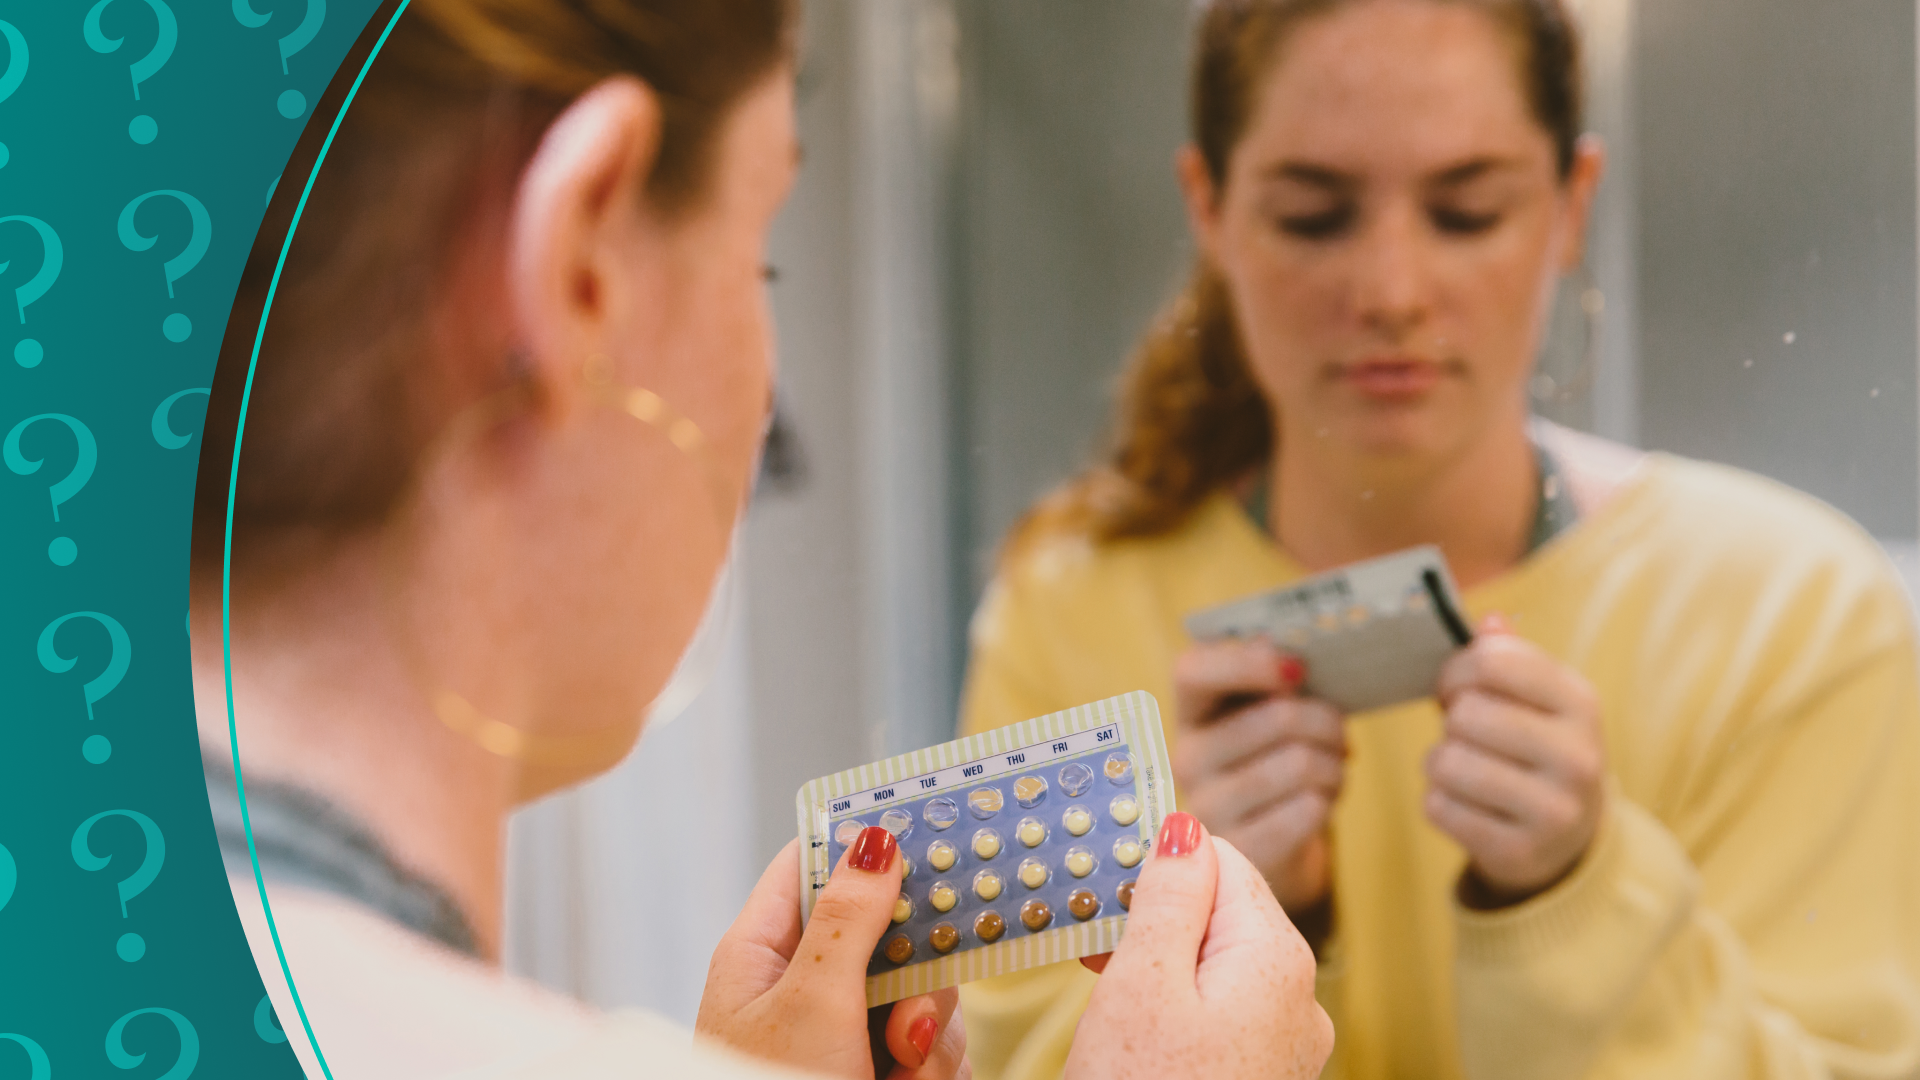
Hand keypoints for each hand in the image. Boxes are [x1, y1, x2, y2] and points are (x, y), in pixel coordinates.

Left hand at [697, 832, 968, 1078]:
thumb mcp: (812, 1003)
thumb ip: (848, 919)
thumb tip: (874, 836)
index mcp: (762, 952)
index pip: (812, 863)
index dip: (865, 842)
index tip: (928, 829)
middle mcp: (802, 984)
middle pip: (886, 929)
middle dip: (915, 971)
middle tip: (908, 1012)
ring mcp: (841, 1032)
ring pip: (920, 992)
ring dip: (926, 1034)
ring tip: (898, 1069)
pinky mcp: (875, 1071)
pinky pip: (930, 1046)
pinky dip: (928, 1070)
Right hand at [1067, 812, 1333, 1079]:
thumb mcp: (1142, 985)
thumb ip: (1169, 899)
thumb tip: (1187, 829)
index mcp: (1275, 957)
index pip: (1220, 860)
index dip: (1156, 863)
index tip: (1101, 884)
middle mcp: (1297, 997)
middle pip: (1222, 912)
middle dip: (1157, 916)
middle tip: (1090, 938)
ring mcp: (1285, 1041)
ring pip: (1217, 964)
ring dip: (1162, 962)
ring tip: (1105, 986)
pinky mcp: (1264, 1072)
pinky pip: (1222, 1010)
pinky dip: (1178, 1004)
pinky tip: (1137, 1025)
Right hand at [1171, 639, 1345, 911]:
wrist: (1271, 848)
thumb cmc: (1275, 765)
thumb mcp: (1267, 717)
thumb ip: (1272, 679)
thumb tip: (1276, 646)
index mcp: (1191, 714)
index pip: (1193, 672)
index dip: (1246, 662)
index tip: (1297, 668)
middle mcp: (1187, 759)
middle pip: (1277, 717)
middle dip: (1327, 721)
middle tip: (1337, 734)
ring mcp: (1208, 808)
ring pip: (1301, 763)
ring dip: (1334, 765)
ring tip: (1330, 770)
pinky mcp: (1240, 850)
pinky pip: (1307, 808)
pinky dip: (1327, 801)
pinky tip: (1319, 803)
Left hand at [1425, 615, 1605, 906]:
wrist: (1565, 838)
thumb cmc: (1535, 747)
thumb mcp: (1537, 698)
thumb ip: (1508, 656)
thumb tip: (1487, 620)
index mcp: (1582, 703)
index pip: (1495, 661)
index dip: (1458, 670)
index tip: (1458, 686)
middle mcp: (1579, 757)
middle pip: (1467, 714)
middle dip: (1451, 721)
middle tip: (1464, 733)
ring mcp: (1553, 810)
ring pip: (1447, 762)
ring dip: (1440, 763)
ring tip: (1463, 768)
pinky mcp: (1519, 851)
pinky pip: (1439, 808)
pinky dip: (1439, 802)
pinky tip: (1465, 804)